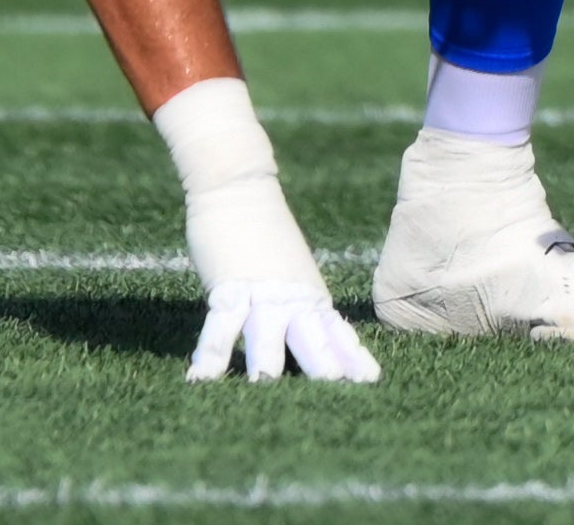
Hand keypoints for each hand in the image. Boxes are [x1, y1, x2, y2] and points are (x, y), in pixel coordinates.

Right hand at [177, 164, 377, 383]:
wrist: (241, 186)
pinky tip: (201, 377)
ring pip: (267, 334)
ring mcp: (261, 293)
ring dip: (266, 360)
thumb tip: (309, 329)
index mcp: (310, 297)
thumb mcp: (292, 272)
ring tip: (266, 383)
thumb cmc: (265, 234)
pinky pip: (220, 324)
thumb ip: (301, 302)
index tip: (371, 380)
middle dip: (323, 364)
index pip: (336, 333)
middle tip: (337, 386)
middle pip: (312, 338)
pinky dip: (210, 352)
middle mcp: (292, 299)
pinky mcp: (228, 285)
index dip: (352, 357)